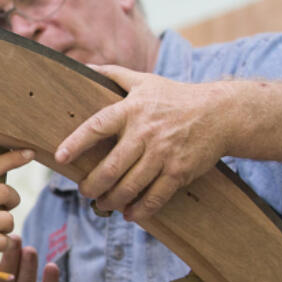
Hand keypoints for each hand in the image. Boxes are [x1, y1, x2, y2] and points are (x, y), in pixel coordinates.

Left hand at [55, 64, 232, 220]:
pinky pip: (155, 197)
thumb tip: (83, 67)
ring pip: (130, 186)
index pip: (97, 126)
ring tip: (103, 203)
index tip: (60, 157)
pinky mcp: (179, 171)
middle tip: (84, 191)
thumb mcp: (144, 81)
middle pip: (111, 167)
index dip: (76, 143)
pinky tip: (130, 213)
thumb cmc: (176, 97)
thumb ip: (112, 74)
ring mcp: (163, 154)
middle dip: (92, 185)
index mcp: (132, 109)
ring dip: (111, 200)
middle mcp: (145, 132)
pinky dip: (140, 210)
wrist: (221, 113)